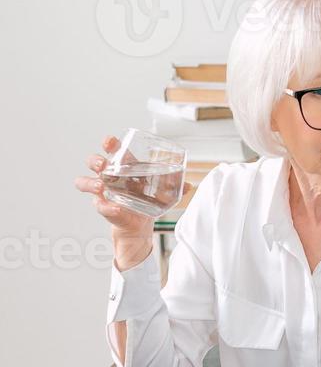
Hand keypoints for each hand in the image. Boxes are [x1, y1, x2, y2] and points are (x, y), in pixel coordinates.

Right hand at [75, 135, 190, 268]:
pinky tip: (116, 209)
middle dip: (95, 160)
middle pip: (94, 162)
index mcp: (124, 167)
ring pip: (84, 181)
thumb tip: (190, 185)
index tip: (110, 141)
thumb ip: (175, 187)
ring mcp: (102, 191)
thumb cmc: (146, 201)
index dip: (109, 144)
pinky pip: (99, 205)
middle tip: (103, 165)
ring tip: (101, 186)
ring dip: (90, 182)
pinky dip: (106, 207)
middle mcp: (109, 176)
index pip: (113, 150)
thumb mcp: (162, 192)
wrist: (139, 224)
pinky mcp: (103, 207)